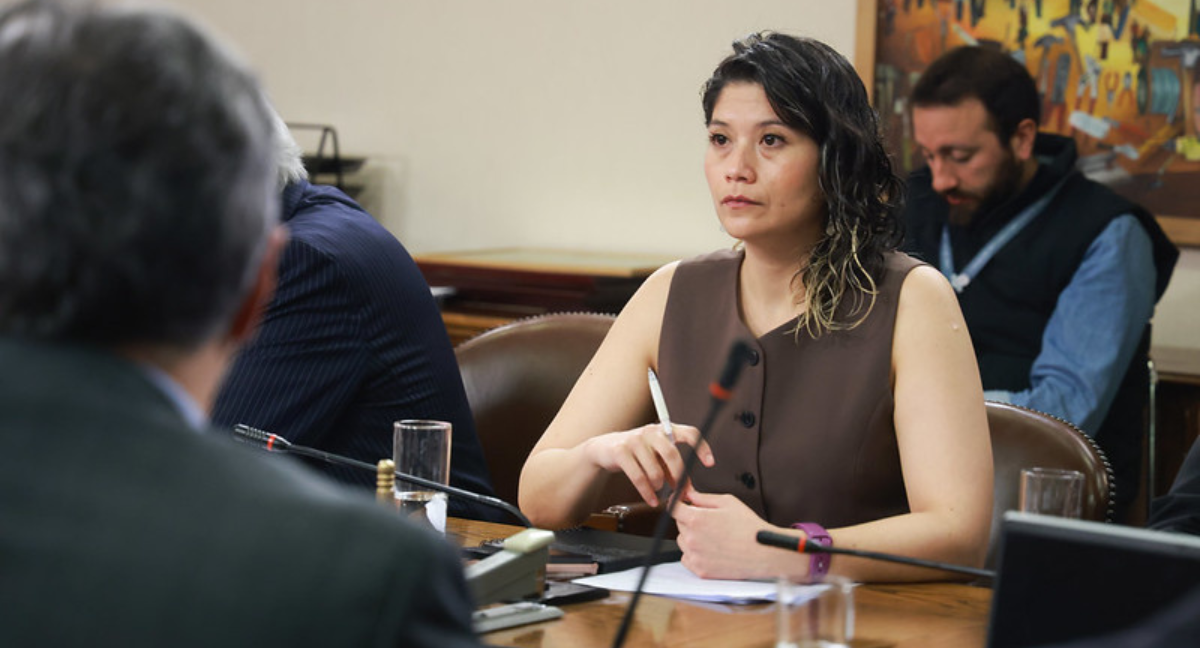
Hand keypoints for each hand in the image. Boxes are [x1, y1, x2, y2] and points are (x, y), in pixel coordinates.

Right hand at [582, 423, 713, 506]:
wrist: (605, 448)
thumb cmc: (637, 453)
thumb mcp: (656, 456)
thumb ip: (672, 468)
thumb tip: (688, 488)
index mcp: (665, 429)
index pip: (690, 433)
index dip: (702, 447)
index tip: (709, 463)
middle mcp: (651, 432)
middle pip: (672, 455)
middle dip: (679, 477)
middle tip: (682, 492)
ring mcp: (635, 440)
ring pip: (655, 471)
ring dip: (659, 486)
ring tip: (658, 491)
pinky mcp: (621, 451)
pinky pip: (638, 477)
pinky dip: (647, 493)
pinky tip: (651, 500)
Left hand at [672, 485, 800, 580]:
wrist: (764, 552)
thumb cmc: (749, 526)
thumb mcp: (728, 502)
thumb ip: (703, 498)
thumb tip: (688, 494)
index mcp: (696, 519)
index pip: (674, 508)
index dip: (677, 503)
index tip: (681, 504)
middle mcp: (691, 538)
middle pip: (679, 525)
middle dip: (689, 520)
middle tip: (709, 522)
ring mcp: (695, 556)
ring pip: (683, 542)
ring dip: (692, 537)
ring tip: (714, 537)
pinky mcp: (700, 571)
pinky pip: (687, 559)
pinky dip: (695, 554)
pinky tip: (711, 550)